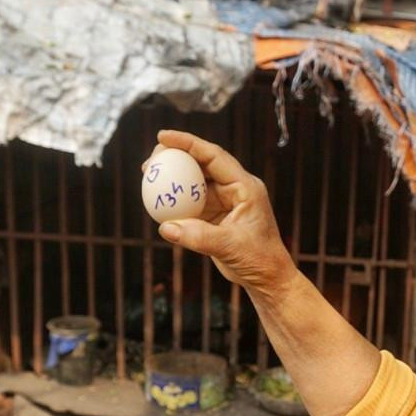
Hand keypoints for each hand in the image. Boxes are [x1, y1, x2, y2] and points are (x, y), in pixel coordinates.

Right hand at [150, 129, 296, 293]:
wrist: (267, 279)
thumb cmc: (260, 260)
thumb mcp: (231, 247)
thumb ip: (199, 236)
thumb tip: (166, 227)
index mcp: (245, 187)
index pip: (214, 156)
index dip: (189, 143)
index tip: (163, 136)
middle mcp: (234, 189)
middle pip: (202, 163)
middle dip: (176, 156)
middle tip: (150, 160)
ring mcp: (224, 201)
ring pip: (194, 182)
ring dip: (173, 178)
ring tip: (148, 175)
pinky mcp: (214, 216)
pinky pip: (190, 202)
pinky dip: (174, 200)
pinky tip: (156, 200)